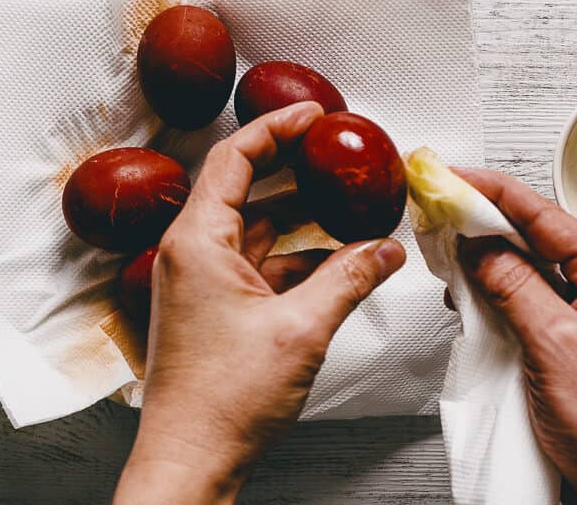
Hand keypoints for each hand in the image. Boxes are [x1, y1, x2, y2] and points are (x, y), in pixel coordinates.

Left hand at [113, 102, 406, 504]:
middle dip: (295, 168)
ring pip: (258, 230)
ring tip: (350, 207)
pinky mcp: (215, 308)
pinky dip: (297, 258)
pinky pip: (260, 265)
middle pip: (246, 187)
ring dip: (303, 219)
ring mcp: (202, 282)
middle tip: (336, 152)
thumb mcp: (302, 329)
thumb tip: (386, 249)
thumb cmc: (221, 403)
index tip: (315, 114)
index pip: (235, 157)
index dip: (277, 127)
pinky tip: (338, 262)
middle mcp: (192, 254)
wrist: (191, 462)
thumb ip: (350, 278)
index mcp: (197, 242)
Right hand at [454, 168, 576, 504]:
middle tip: (439, 213)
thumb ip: (514, 287)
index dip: (493, 192)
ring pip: (528, 269)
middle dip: (484, 224)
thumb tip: (480, 247)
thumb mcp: (554, 345)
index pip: (544, 214)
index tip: (453, 178)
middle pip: (535, 236)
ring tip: (448, 257)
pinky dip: (496, 297)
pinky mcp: (571, 340)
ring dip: (487, 264)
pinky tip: (471, 299)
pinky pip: (528, 302)